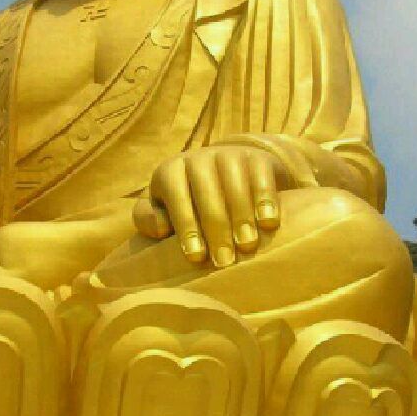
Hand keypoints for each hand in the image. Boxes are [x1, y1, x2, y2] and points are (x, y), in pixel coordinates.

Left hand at [133, 144, 291, 267]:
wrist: (228, 171)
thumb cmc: (188, 201)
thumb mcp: (161, 207)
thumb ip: (147, 219)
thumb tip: (161, 228)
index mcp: (170, 171)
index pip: (176, 197)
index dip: (185, 226)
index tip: (196, 257)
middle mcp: (198, 158)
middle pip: (207, 193)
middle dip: (215, 229)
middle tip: (224, 261)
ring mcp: (228, 154)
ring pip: (234, 184)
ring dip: (241, 216)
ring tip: (247, 246)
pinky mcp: (255, 157)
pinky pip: (261, 176)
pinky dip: (265, 199)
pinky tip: (269, 223)